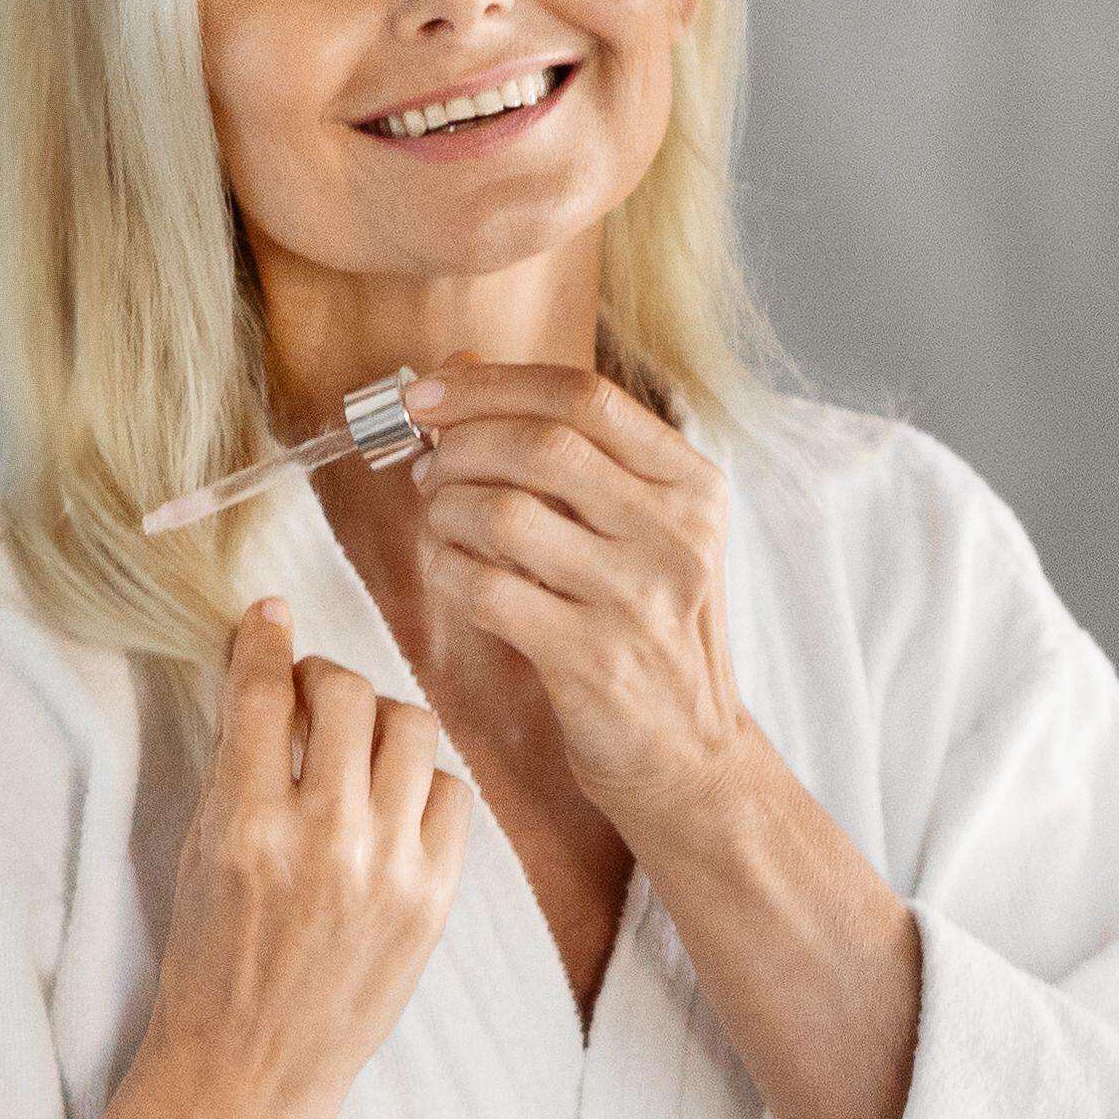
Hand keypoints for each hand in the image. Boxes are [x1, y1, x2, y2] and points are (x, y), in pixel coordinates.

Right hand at [131, 600, 475, 1118]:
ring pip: (411, 727)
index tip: (270, 617)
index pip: (265, 693)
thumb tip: (268, 677)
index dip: (266, 639)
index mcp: (245, 824)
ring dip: (378, 718)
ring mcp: (389, 868)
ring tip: (355, 743)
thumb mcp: (197, 855)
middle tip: (309, 693)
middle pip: (347, 693)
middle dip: (323, 677)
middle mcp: (323, 838)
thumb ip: (236, 767)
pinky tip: (390, 803)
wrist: (251, 1069)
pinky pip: (451, 793)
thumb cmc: (210, 962)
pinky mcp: (434, 898)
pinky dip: (420, 782)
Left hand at [403, 361, 764, 845]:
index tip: (426, 394)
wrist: (689, 752)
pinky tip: (450, 573)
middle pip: (540, 446)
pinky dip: (447, 571)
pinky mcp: (591, 659)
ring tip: (440, 523)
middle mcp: (675, 533)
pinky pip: (486, 589)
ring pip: (504, 513)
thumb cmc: (646, 626)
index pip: (584, 396)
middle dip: (459, 446)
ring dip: (445, 510)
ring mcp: (637, 598)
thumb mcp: (636, 528)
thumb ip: (563, 447)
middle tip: (427, 467)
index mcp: (692, 484)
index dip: (490, 385)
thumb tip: (461, 366)